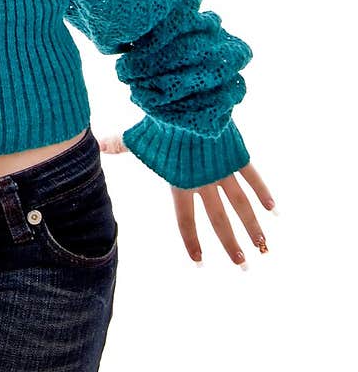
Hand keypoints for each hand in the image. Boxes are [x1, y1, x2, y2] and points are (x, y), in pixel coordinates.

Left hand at [98, 132, 275, 266]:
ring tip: (263, 247)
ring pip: (241, 205)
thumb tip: (98, 144)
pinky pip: (253, 178)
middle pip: (219, 220)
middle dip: (231, 244)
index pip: (185, 220)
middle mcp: (204, 182)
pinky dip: (264, 193)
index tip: (199, 261)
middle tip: (243, 265)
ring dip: (253, 227)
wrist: (186, 106)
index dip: (191, 241)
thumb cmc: (159, 122)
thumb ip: (119, 145)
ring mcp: (222, 170)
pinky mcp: (236, 155)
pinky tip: (274, 210)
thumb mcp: (137, 138)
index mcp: (180, 184)